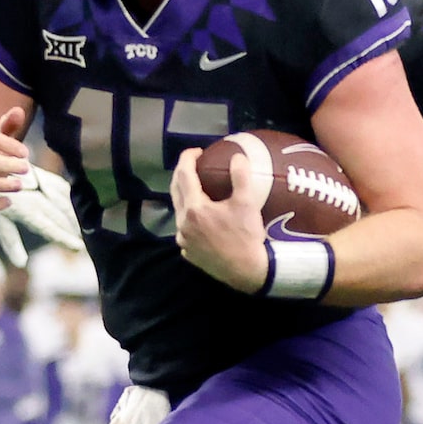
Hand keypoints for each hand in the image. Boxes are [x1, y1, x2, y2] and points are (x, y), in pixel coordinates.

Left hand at [0, 163, 86, 257]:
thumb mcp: (0, 223)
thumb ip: (12, 243)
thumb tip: (21, 264)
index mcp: (26, 212)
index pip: (50, 229)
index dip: (64, 238)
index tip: (78, 247)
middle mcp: (37, 199)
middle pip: (61, 218)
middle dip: (74, 230)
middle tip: (85, 244)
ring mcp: (43, 186)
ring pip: (66, 203)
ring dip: (75, 217)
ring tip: (84, 229)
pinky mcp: (47, 177)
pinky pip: (65, 191)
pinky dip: (72, 201)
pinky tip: (79, 209)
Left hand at [170, 141, 268, 292]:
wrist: (246, 272)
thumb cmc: (246, 237)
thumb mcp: (247, 203)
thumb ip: (240, 176)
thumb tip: (237, 156)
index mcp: (194, 208)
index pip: (184, 174)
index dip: (188, 158)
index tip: (198, 151)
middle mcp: (183, 223)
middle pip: (175, 190)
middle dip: (183, 174)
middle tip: (195, 165)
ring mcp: (183, 239)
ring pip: (179, 210)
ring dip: (185, 196)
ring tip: (200, 189)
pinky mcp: (188, 251)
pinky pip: (184, 228)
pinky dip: (190, 217)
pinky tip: (203, 217)